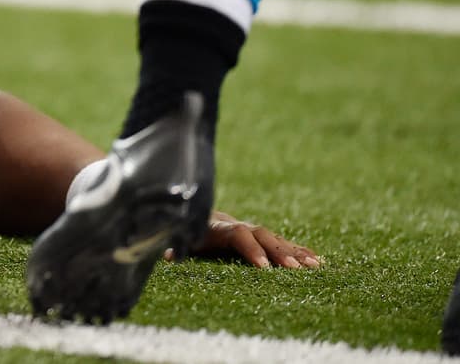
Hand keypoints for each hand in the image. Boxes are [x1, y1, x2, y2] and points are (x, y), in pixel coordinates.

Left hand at [170, 210, 322, 268]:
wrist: (192, 214)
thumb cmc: (182, 235)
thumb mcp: (174, 240)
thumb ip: (172, 246)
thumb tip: (166, 256)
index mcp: (215, 227)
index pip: (236, 234)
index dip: (250, 249)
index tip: (263, 267)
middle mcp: (236, 225)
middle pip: (260, 235)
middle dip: (277, 251)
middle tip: (294, 269)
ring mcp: (250, 230)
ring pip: (274, 238)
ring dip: (294, 252)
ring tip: (314, 266)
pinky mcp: (259, 237)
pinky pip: (281, 242)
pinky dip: (299, 251)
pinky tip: (317, 262)